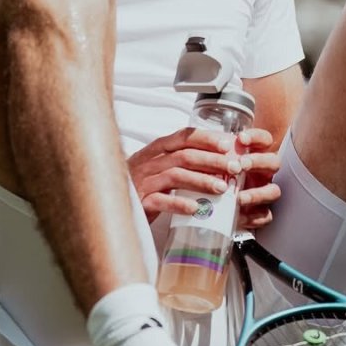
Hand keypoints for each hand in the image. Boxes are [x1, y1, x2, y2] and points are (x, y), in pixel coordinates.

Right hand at [128, 125, 281, 227]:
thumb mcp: (161, 166)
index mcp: (157, 149)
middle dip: (212, 160)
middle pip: (184, 155)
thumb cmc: (143, 183)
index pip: (183, 137)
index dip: (206, 138)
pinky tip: (196, 208)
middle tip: (234, 168)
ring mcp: (144, 181)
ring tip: (222, 188)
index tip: (227, 144)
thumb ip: (184, 161)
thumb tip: (220, 160)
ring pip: (176, 175)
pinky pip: (161, 200)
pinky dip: (180, 203)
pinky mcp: (140, 201)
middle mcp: (150, 161)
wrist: (110, 201)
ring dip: (201, 181)